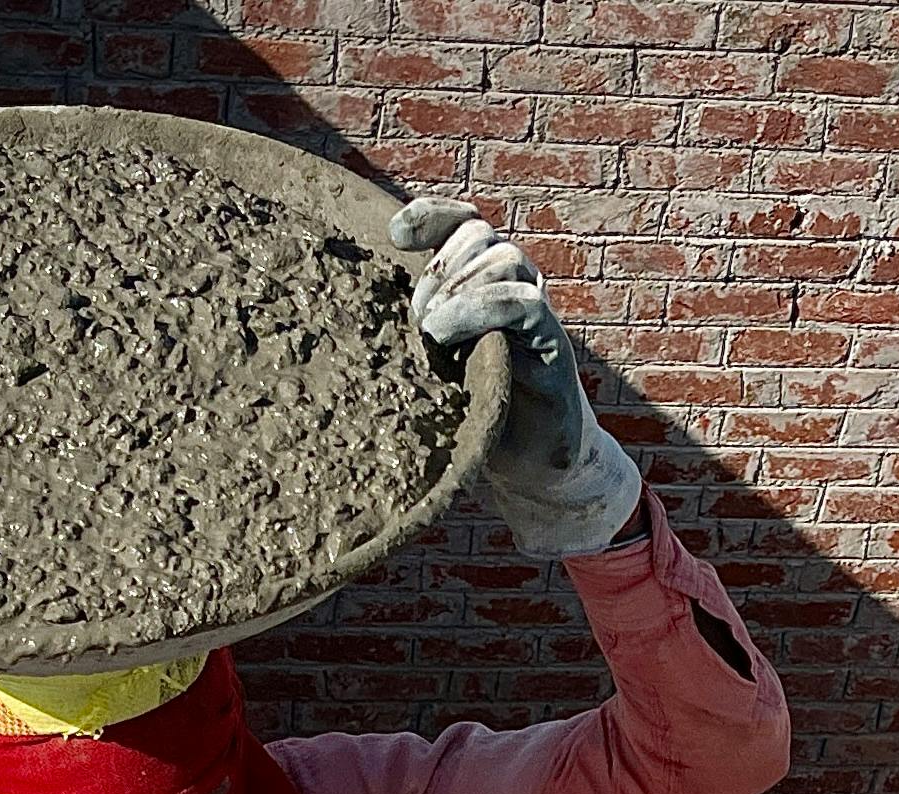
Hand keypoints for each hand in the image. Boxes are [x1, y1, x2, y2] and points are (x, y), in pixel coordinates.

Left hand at [390, 199, 643, 558]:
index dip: (430, 216)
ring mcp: (536, 313)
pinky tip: (447, 335)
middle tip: (413, 316)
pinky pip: (523, 301)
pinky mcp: (554, 344)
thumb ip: (408, 331)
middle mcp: (513, 287)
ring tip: (428, 333)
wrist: (529, 471)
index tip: (394, 238)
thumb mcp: (428, 365)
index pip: (462, 223)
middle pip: (478, 234)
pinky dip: (482, 307)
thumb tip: (345, 305)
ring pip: (502, 258)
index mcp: (482, 283)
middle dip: (438, 265)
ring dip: (457, 287)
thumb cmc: (471, 420)